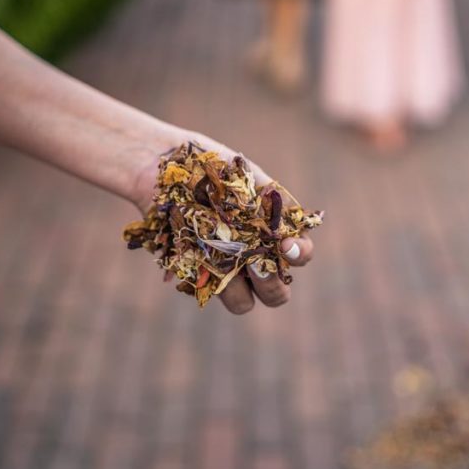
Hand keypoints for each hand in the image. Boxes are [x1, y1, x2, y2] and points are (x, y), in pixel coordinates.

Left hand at [129, 131, 314, 314]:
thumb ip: (270, 201)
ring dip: (237, 289)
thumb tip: (285, 230)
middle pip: (277, 294)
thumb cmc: (213, 168)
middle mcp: (253, 258)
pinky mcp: (194, 275)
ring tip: (222, 262)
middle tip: (254, 262)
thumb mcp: (247, 176)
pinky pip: (205, 292)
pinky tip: (193, 255)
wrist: (167, 165)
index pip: (300, 255)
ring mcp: (224, 271)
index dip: (300, 253)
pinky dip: (202, 277)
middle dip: (271, 283)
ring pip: (242, 303)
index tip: (284, 243)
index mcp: (274, 234)